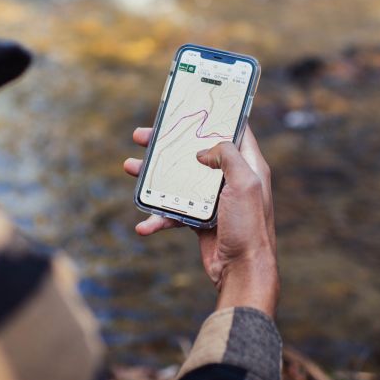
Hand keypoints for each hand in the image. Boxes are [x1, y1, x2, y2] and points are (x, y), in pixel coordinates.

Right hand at [124, 126, 277, 316]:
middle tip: (142, 136)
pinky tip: (144, 226)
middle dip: (168, 144)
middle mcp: (231, 179)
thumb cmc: (250, 227)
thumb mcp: (244, 183)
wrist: (243, 272)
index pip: (232, 130)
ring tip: (130, 167)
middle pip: (196, 152)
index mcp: (248, 165)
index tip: (188, 107)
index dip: (212, 117)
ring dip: (153, 175)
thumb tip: (202, 152)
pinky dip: (158, 216)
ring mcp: (214, 200)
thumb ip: (227, 156)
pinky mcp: (200, 220)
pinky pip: (174, 211)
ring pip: (179, 179)